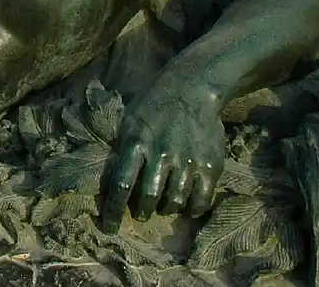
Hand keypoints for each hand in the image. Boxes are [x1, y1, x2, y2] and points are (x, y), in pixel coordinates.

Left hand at [99, 84, 226, 228]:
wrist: (192, 90)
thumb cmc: (153, 106)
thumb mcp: (128, 121)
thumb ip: (121, 149)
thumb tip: (108, 179)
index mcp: (136, 143)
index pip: (120, 184)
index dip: (113, 210)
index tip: (107, 227)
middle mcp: (161, 154)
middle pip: (148, 197)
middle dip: (142, 212)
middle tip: (140, 214)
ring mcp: (188, 161)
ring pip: (174, 201)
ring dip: (166, 209)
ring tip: (162, 206)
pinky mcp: (210, 166)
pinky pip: (201, 199)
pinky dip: (192, 209)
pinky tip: (186, 208)